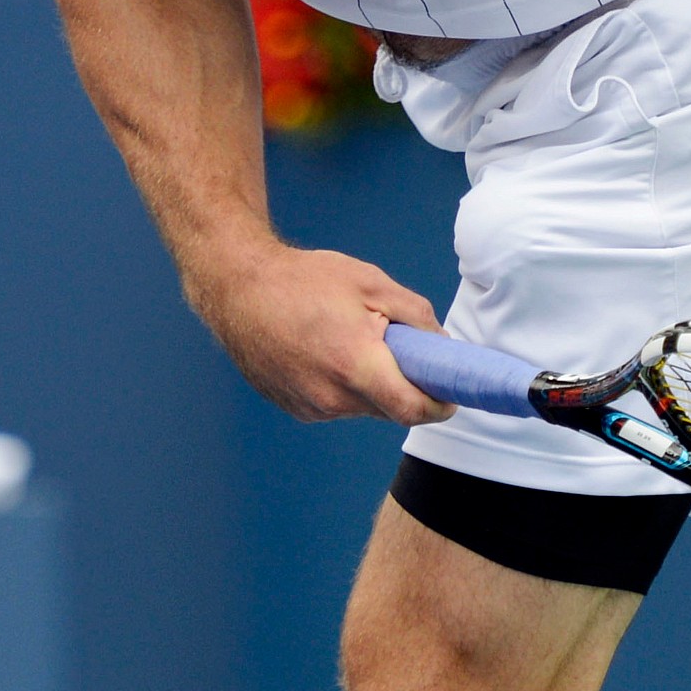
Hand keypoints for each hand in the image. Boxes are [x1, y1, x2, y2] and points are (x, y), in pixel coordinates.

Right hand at [189, 243, 452, 424]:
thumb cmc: (305, 280)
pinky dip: (345, 386)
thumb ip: (416, 317)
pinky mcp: (293, 408)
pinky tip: (329, 351)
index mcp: (355, 366)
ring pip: (362, 407)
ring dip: (373, 384)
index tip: (451, 396)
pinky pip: (335, 404)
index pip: (410, 410)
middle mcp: (331, 397)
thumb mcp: (373, 283)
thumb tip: (441, 345)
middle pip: (389, 409)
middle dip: (406, 387)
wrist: (239, 287)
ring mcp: (309, 407)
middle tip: (405, 351)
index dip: (439, 406)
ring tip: (355, 340)